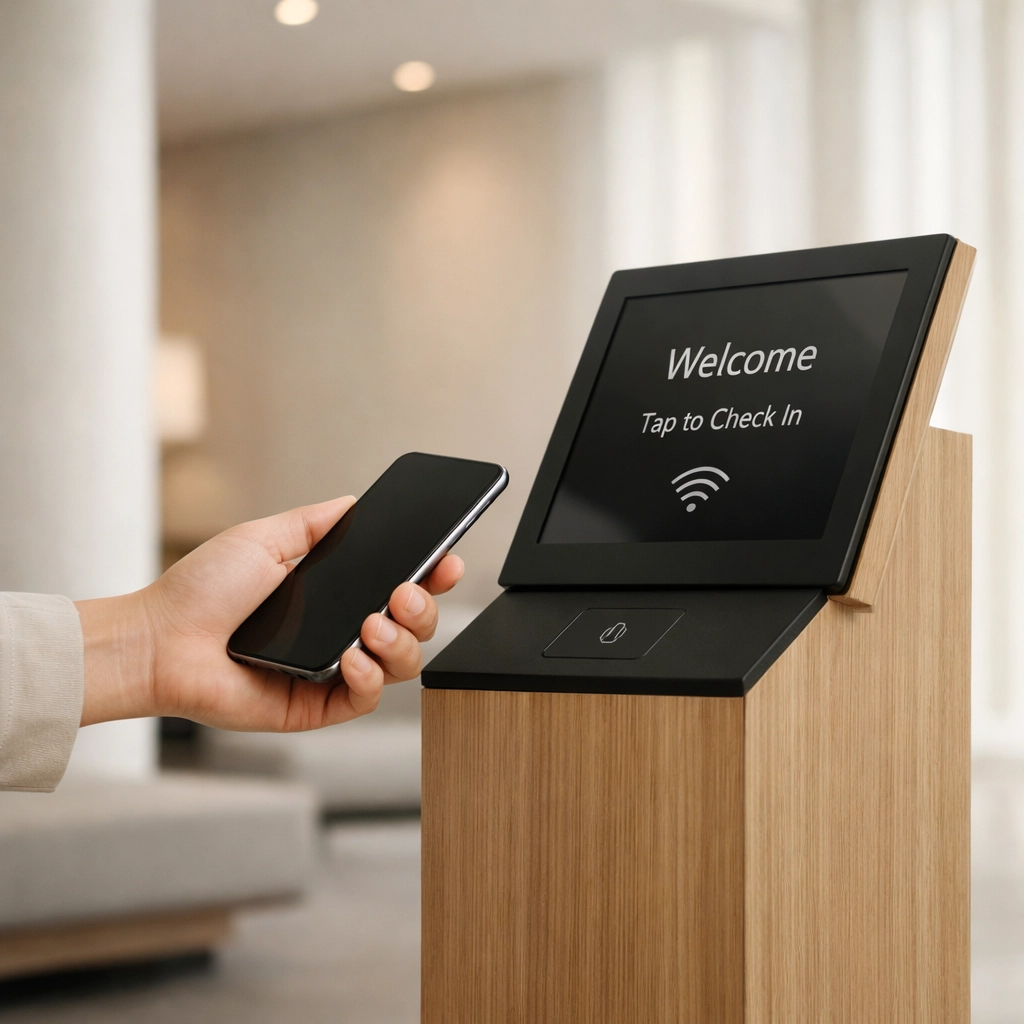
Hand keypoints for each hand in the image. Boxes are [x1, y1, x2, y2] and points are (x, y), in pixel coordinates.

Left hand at [75, 496, 463, 729]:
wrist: (160, 639)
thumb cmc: (200, 591)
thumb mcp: (265, 539)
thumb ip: (316, 523)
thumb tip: (355, 503)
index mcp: (333, 594)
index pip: (399, 586)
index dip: (430, 576)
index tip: (445, 561)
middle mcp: (340, 632)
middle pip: (412, 627)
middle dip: (424, 609)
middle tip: (405, 592)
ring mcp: (331, 670)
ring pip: (400, 665)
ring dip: (401, 643)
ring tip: (372, 624)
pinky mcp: (316, 706)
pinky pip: (365, 698)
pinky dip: (369, 678)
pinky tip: (351, 657)